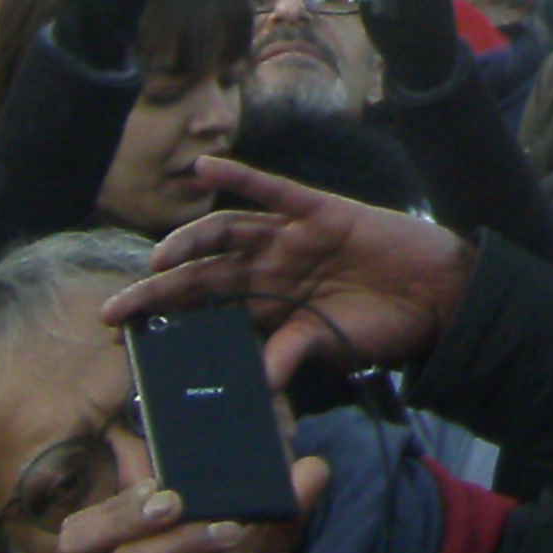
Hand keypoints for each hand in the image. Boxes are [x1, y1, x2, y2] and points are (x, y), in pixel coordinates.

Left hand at [111, 156, 475, 381]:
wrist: (438, 295)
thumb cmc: (386, 326)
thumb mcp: (331, 347)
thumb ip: (291, 355)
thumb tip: (256, 385)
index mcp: (270, 307)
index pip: (207, 313)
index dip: (168, 322)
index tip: (125, 340)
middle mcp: (271, 270)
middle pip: (203, 277)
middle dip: (158, 292)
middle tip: (115, 311)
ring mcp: (291, 238)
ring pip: (227, 233)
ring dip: (190, 242)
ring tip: (159, 260)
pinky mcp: (318, 211)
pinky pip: (272, 190)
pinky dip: (239, 176)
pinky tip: (207, 166)